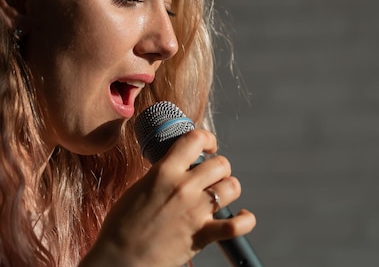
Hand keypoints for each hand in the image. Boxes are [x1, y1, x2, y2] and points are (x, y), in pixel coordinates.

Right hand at [80, 129, 255, 266]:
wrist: (118, 260)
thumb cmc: (122, 226)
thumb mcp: (139, 187)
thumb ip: (163, 174)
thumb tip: (179, 166)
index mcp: (164, 172)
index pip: (195, 139)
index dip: (207, 139)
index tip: (208, 147)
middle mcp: (183, 187)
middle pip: (221, 163)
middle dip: (219, 168)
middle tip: (211, 177)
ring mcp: (195, 211)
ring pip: (232, 187)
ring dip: (228, 190)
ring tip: (218, 196)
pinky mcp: (202, 235)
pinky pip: (236, 225)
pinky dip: (245, 221)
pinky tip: (243, 217)